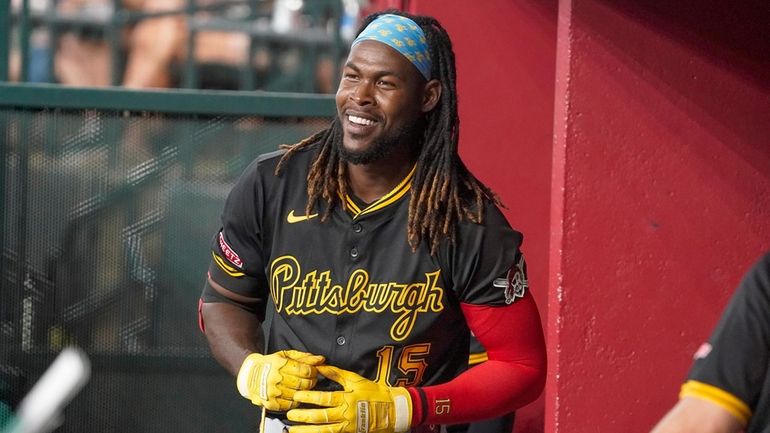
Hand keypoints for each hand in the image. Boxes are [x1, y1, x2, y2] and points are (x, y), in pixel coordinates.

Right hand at [236, 350, 324, 410]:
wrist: (249, 374)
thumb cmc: (270, 364)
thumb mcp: (286, 355)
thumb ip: (304, 357)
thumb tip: (320, 359)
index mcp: (279, 364)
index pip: (305, 370)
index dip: (313, 371)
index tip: (313, 371)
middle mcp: (274, 378)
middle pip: (303, 383)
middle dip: (311, 381)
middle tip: (311, 379)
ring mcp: (272, 392)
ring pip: (298, 395)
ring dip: (304, 392)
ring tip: (302, 387)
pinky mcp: (270, 402)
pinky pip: (290, 405)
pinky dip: (295, 401)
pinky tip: (294, 394)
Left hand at [286, 365, 411, 432]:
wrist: (392, 410)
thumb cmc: (374, 392)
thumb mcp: (356, 380)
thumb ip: (336, 373)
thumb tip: (320, 367)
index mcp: (347, 399)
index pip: (324, 398)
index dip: (309, 397)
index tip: (297, 395)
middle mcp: (346, 414)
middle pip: (321, 417)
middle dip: (303, 416)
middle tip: (290, 414)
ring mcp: (347, 427)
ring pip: (324, 431)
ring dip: (307, 431)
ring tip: (293, 431)